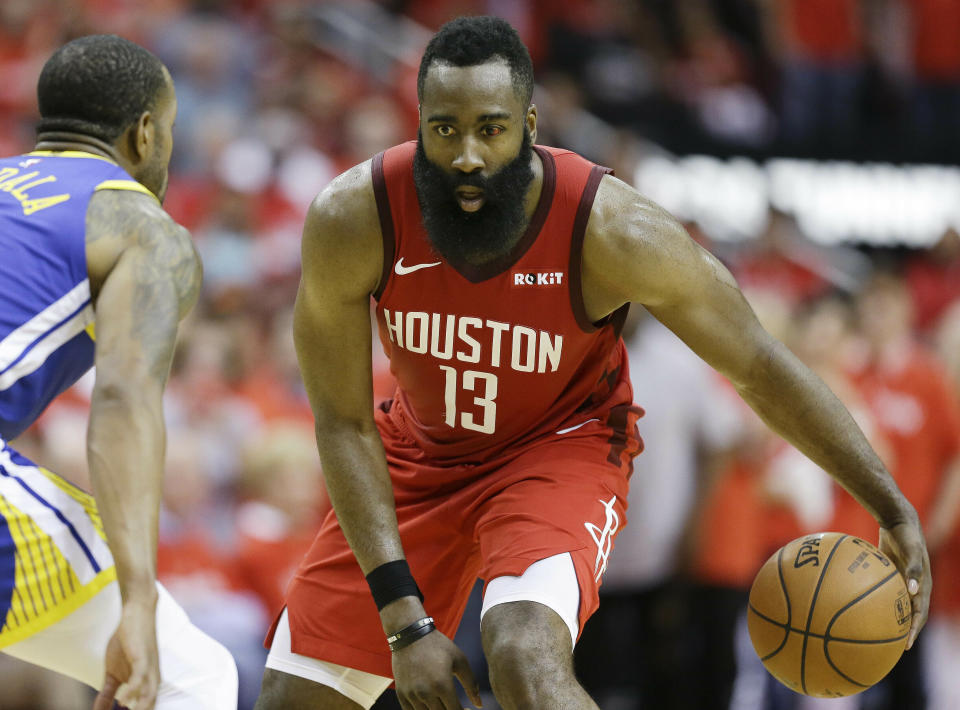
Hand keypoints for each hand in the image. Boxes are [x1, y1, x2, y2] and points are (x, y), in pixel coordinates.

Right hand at [93, 601, 159, 709]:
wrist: (135, 612)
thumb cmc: (126, 641)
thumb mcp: (112, 672)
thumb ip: (107, 694)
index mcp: (145, 684)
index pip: (145, 708)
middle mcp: (151, 679)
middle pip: (149, 706)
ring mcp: (149, 668)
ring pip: (149, 695)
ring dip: (140, 709)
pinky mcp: (143, 657)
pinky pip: (141, 677)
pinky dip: (134, 690)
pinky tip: (124, 699)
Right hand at [392, 630, 481, 709]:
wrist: (410, 635)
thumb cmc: (438, 646)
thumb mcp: (459, 660)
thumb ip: (471, 684)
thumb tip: (479, 705)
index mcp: (442, 685)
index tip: (467, 709)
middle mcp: (426, 693)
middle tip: (455, 706)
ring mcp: (412, 695)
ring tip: (443, 704)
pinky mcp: (401, 694)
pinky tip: (430, 704)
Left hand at [878, 519, 930, 649]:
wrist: (899, 520)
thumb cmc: (907, 535)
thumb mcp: (912, 551)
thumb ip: (913, 569)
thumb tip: (913, 591)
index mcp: (923, 586)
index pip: (920, 615)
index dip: (913, 631)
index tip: (904, 646)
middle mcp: (914, 587)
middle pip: (908, 614)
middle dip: (901, 631)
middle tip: (887, 646)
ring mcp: (902, 580)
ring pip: (895, 604)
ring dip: (887, 617)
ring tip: (871, 630)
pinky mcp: (891, 573)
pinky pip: (883, 590)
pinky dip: (874, 599)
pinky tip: (855, 604)